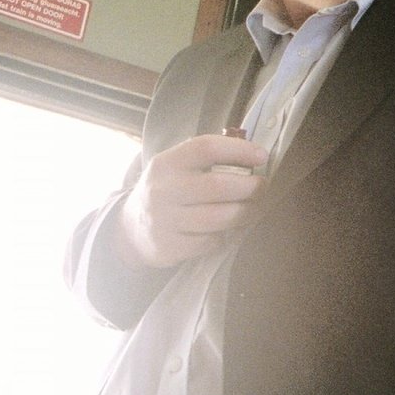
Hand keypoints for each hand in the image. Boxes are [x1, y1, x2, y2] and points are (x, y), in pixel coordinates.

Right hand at [115, 134, 268, 268]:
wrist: (131, 228)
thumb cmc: (170, 190)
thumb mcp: (177, 167)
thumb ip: (208, 159)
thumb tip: (255, 155)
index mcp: (167, 163)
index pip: (207, 148)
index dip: (239, 150)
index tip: (262, 156)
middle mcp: (163, 189)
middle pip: (218, 186)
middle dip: (250, 187)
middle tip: (263, 187)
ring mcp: (163, 220)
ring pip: (220, 218)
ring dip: (246, 213)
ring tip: (254, 208)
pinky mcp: (168, 247)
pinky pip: (211, 241)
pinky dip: (226, 236)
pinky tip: (228, 229)